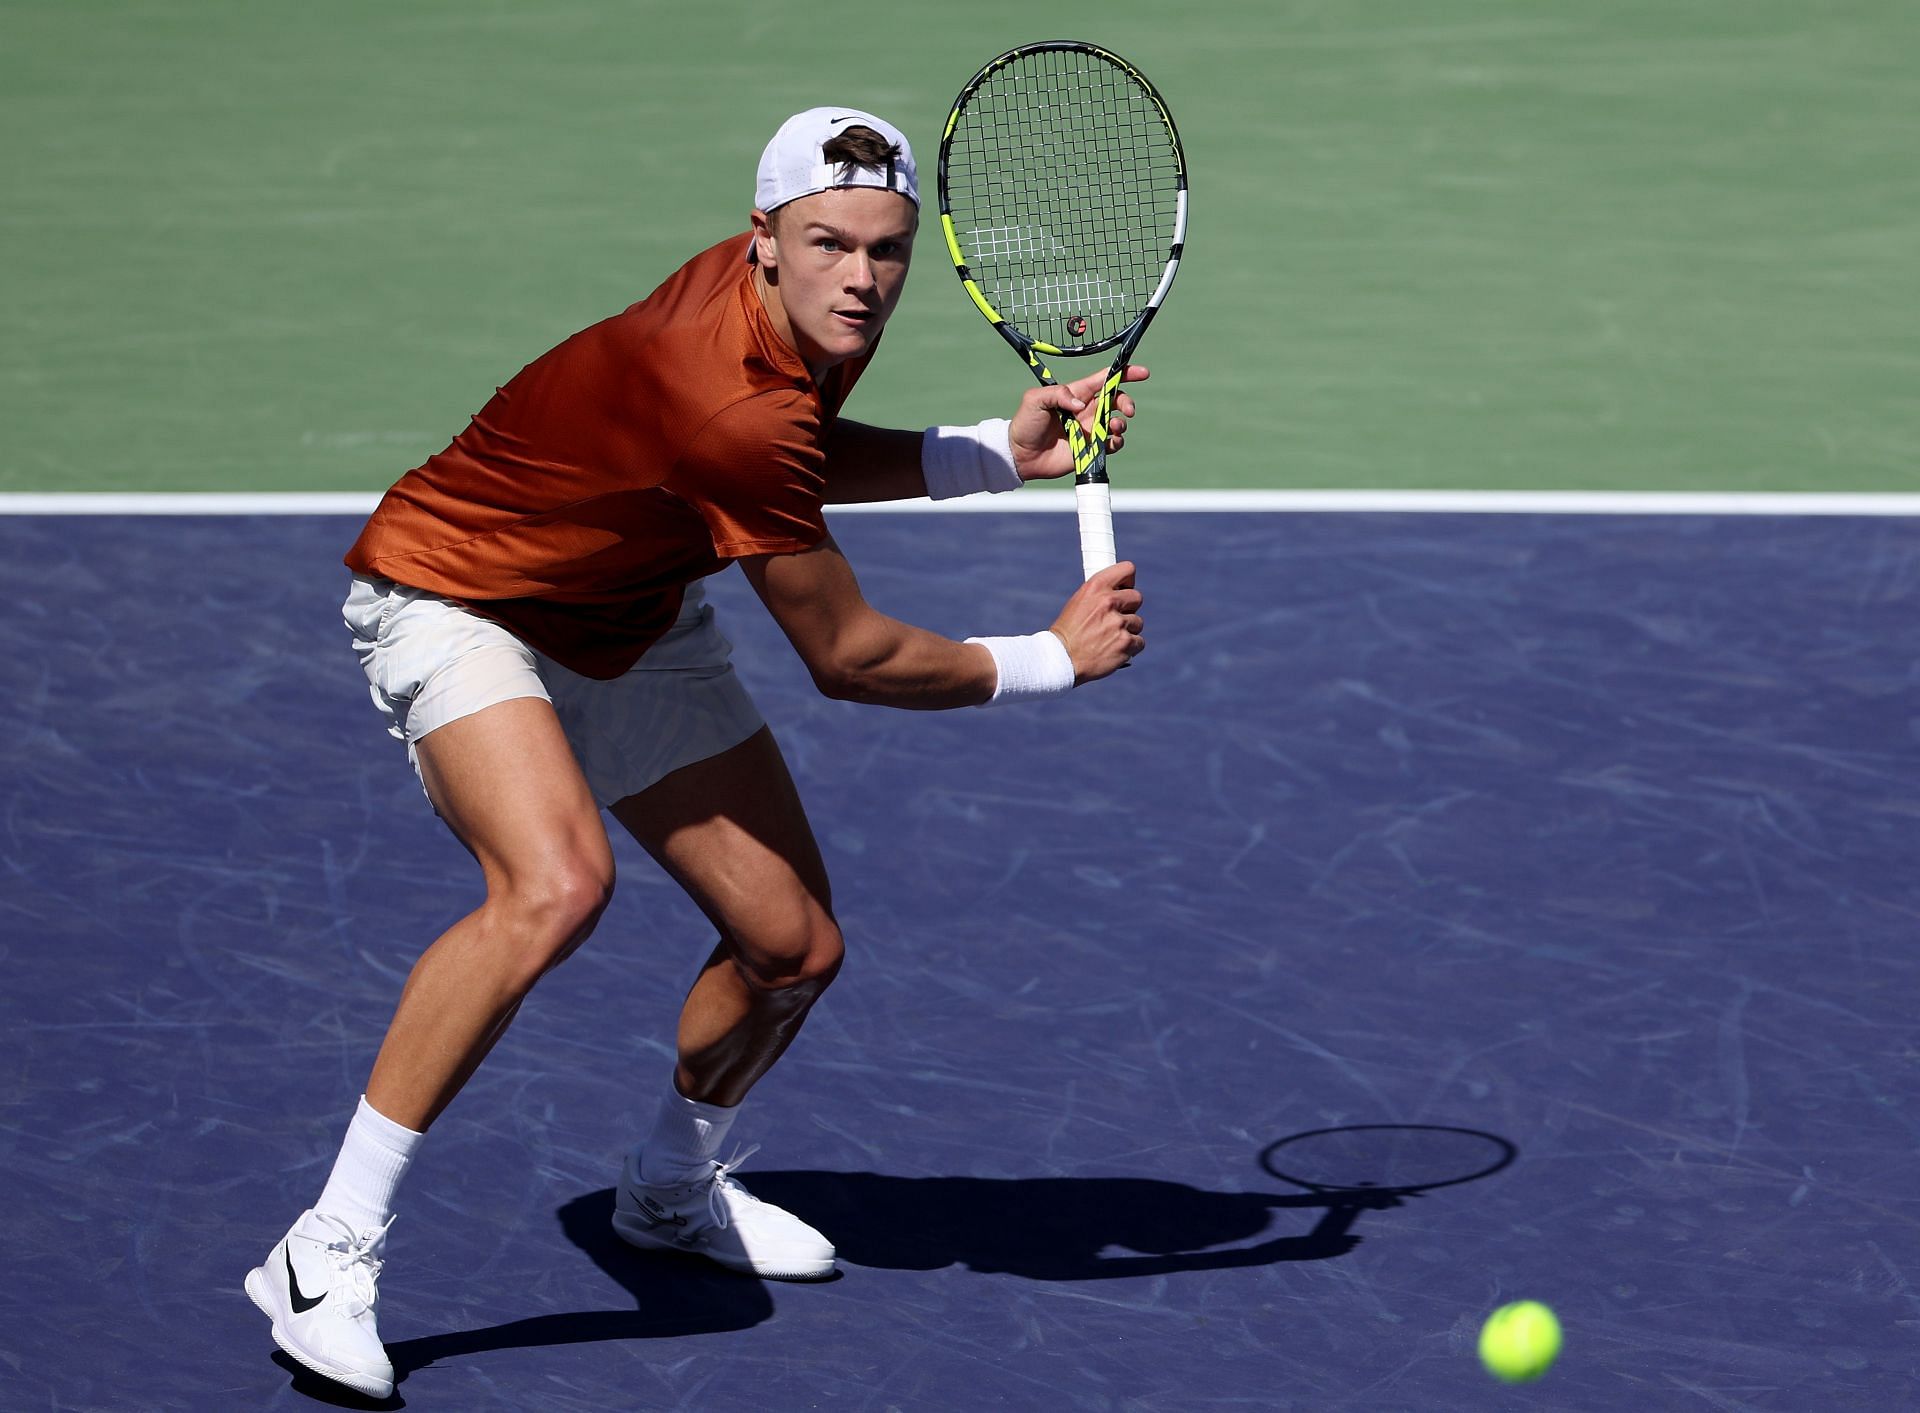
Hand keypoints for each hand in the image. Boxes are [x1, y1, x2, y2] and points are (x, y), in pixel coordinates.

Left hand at [1009, 365, 1149, 481]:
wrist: (1020, 455)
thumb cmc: (1025, 423)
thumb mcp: (1035, 399)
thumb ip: (1057, 394)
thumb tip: (1080, 405)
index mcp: (1077, 394)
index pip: (1104, 379)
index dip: (1124, 373)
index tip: (1142, 373)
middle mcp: (1087, 410)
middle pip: (1117, 400)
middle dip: (1127, 402)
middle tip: (1128, 410)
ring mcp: (1090, 430)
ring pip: (1118, 422)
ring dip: (1122, 424)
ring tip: (1114, 428)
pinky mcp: (1091, 449)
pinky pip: (1112, 444)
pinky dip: (1117, 442)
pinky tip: (1111, 442)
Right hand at [1049, 562, 1144, 683]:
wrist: (1061, 660)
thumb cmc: (1068, 633)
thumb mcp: (1078, 603)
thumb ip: (1099, 595)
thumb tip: (1120, 592)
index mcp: (1095, 587)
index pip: (1128, 569)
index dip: (1128, 581)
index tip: (1124, 589)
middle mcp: (1108, 602)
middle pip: (1137, 598)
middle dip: (1128, 608)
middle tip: (1114, 619)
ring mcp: (1118, 623)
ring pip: (1138, 622)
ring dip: (1127, 630)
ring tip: (1109, 639)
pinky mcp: (1126, 642)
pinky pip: (1139, 642)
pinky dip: (1130, 648)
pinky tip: (1114, 650)